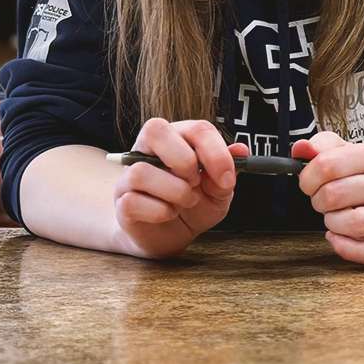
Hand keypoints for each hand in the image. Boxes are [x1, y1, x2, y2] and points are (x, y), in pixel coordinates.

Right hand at [111, 118, 241, 257]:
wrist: (172, 235)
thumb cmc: (195, 205)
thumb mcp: (218, 190)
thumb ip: (228, 171)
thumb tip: (241, 151)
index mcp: (178, 139)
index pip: (195, 128)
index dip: (214, 151)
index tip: (226, 178)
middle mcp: (149, 150)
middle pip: (155, 129)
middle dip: (184, 159)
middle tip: (197, 182)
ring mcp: (130, 175)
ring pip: (141, 171)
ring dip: (175, 192)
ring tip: (186, 202)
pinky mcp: (122, 202)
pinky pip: (133, 201)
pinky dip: (160, 211)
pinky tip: (169, 214)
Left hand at [295, 133, 363, 265]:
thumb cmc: (359, 176)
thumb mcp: (342, 153)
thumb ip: (319, 146)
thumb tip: (302, 148)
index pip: (327, 164)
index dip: (308, 177)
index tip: (309, 182)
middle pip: (334, 194)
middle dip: (318, 200)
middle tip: (323, 200)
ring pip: (352, 224)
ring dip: (332, 222)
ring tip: (334, 216)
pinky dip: (344, 247)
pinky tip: (338, 236)